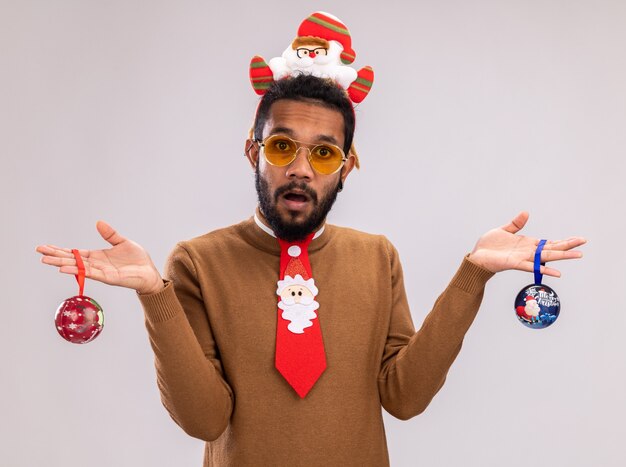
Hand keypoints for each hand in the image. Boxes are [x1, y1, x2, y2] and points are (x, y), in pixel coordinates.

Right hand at [36, 221, 163, 294]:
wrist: (149, 272)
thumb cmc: (137, 259)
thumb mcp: (122, 242)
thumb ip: (110, 234)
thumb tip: (98, 222)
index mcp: (97, 256)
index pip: (74, 253)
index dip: (60, 250)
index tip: (45, 247)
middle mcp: (95, 264)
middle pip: (71, 260)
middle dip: (55, 256)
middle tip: (39, 252)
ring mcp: (100, 272)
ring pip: (77, 267)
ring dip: (62, 264)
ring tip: (46, 261)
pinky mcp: (108, 277)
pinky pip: (90, 274)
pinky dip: (77, 271)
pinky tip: (65, 269)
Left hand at [468, 211, 585, 276]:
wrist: (477, 256)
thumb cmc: (489, 246)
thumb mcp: (503, 230)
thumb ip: (516, 224)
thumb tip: (526, 213)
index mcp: (528, 244)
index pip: (549, 243)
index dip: (563, 241)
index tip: (578, 239)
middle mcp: (529, 252)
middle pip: (552, 249)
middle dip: (569, 245)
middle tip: (584, 242)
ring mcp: (524, 258)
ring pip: (547, 257)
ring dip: (562, 256)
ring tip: (578, 255)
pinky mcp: (515, 263)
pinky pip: (532, 267)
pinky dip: (545, 269)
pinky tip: (557, 272)